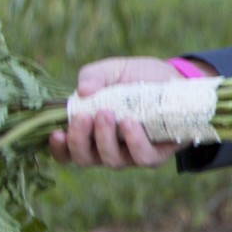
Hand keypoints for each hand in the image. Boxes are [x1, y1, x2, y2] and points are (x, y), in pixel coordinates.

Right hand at [48, 56, 189, 168]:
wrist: (175, 78)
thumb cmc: (136, 77)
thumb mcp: (112, 70)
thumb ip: (93, 76)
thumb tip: (82, 90)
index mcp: (90, 132)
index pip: (67, 152)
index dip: (58, 149)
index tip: (56, 132)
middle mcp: (108, 148)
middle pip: (85, 159)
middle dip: (79, 141)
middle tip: (84, 117)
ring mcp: (132, 154)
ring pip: (112, 161)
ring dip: (104, 139)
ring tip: (106, 113)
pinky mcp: (156, 153)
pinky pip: (143, 158)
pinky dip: (134, 142)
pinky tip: (130, 122)